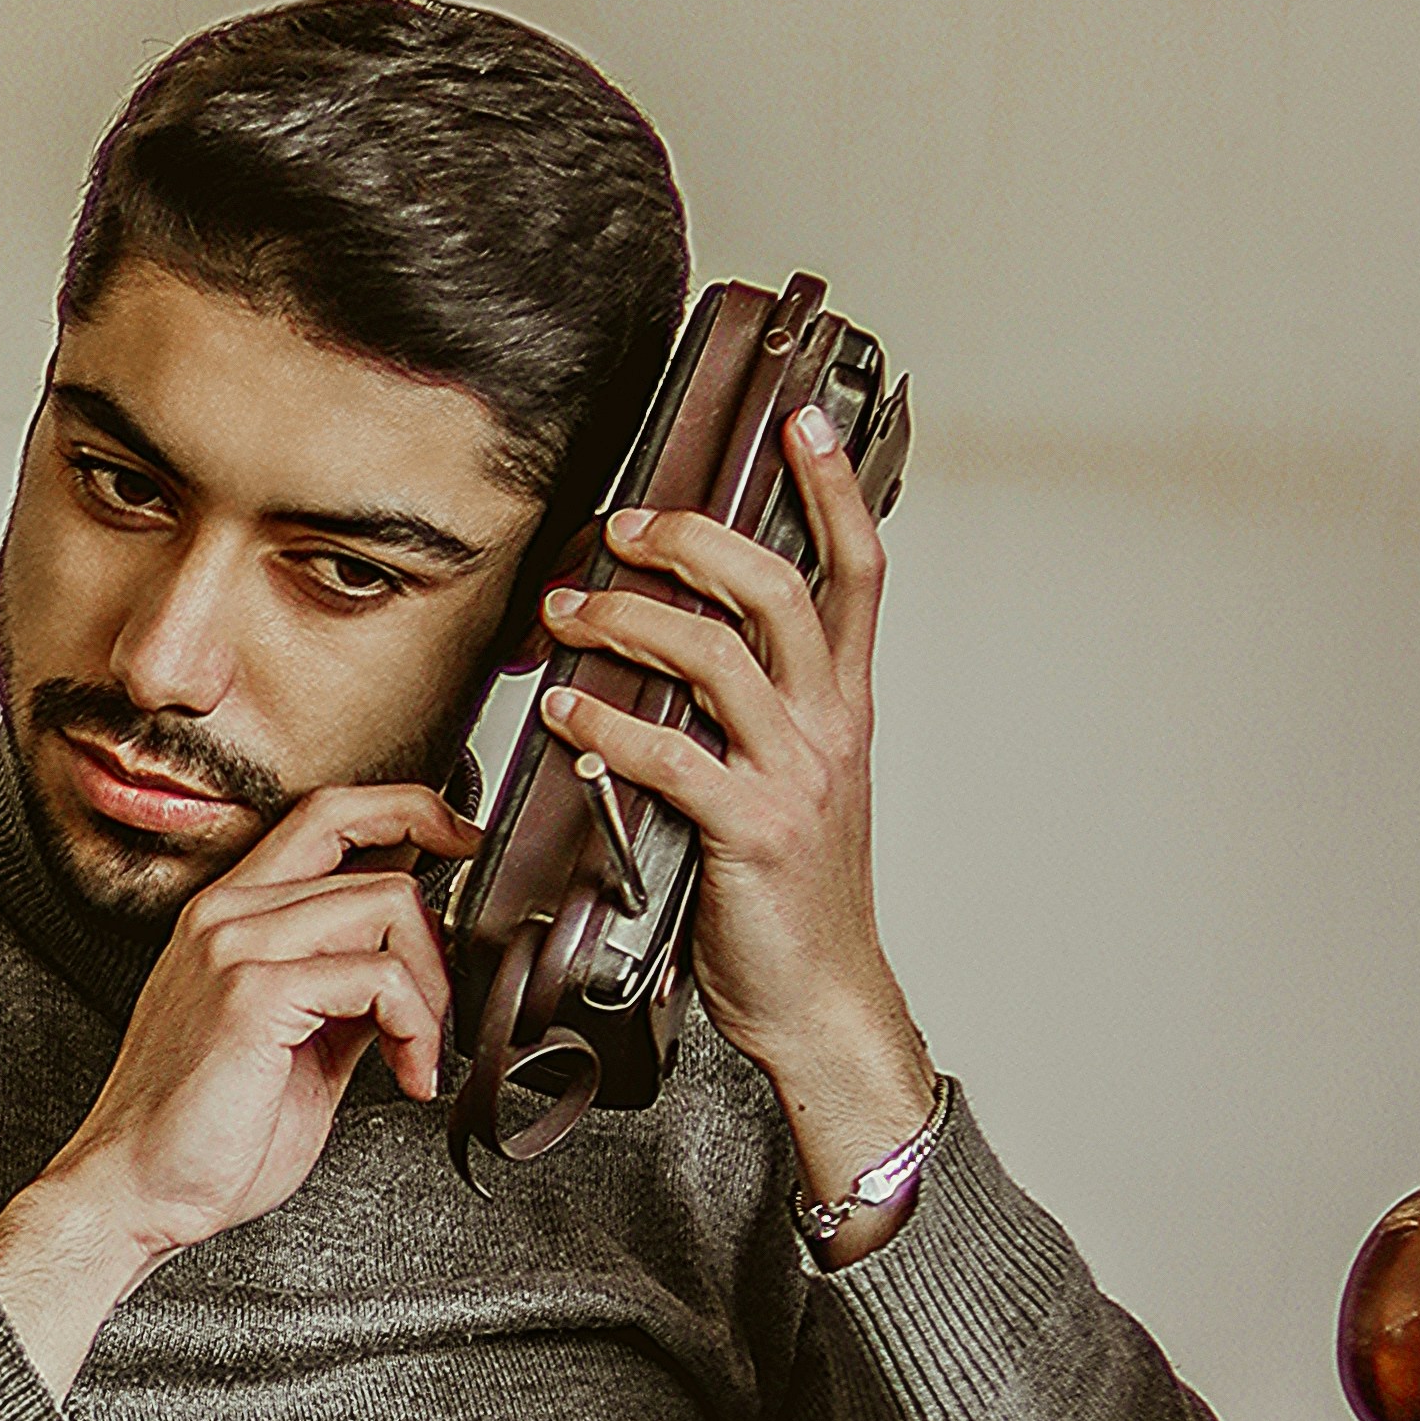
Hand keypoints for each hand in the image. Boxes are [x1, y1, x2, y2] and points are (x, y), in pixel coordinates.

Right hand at [0, 776, 477, 1390]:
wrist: (134, 1192)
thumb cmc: (202, 1137)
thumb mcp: (295, 1044)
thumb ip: (345, 991)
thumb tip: (413, 966)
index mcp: (228, 916)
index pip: (326, 815)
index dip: (406, 809)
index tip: (460, 839)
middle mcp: (226, 916)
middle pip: (372, 858)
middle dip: (437, 936)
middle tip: (442, 1007)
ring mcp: (234, 947)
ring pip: (388, 907)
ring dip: (431, 990)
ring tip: (417, 1055)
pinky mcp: (252, 995)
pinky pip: (378, 977)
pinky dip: (416, 1027)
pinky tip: (406, 1075)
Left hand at [535, 407, 935, 1212]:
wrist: (822, 998)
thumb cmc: (789, 895)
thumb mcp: (786, 783)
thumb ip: (746, 713)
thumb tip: (662, 651)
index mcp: (843, 705)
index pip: (857, 571)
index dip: (835, 490)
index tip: (804, 422)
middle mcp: (830, 726)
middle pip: (778, 591)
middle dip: (694, 540)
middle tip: (621, 526)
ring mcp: (795, 777)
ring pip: (718, 658)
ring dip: (630, 621)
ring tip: (565, 614)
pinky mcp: (751, 831)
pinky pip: (672, 756)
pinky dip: (609, 725)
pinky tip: (563, 712)